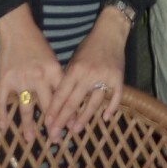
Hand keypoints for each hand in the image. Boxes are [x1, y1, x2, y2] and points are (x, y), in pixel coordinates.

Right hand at [0, 4, 62, 141]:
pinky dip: (1, 115)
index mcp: (54, 71)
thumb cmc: (37, 43)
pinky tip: (3, 128)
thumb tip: (65, 96)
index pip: (63, 96)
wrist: (17, 29)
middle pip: (47, 105)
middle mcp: (39, 77)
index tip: (71, 127)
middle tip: (55, 139)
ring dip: (28, 125)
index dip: (67, 113)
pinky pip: (2, 101)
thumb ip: (56, 77)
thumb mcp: (52, 58)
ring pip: (26, 107)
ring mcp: (21, 79)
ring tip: (30, 139)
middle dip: (52, 124)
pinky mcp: (4, 79)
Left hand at [45, 6, 129, 141]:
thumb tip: (59, 100)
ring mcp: (105, 77)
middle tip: (57, 134)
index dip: (54, 110)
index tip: (48, 124)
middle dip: (64, 120)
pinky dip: (111, 108)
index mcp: (75, 69)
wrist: (110, 33)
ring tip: (76, 129)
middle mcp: (89, 74)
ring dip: (84, 118)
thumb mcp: (74, 59)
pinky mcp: (119, 77)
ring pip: (94, 103)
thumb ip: (68, 78)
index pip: (61, 94)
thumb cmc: (89, 46)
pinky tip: (106, 118)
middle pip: (74, 102)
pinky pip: (115, 96)